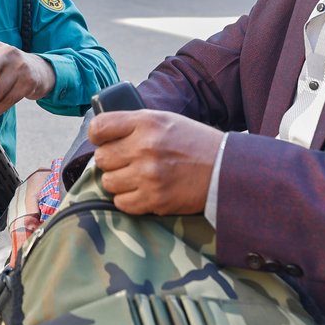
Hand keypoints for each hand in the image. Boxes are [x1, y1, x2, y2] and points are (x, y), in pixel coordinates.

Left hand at [87, 110, 223, 215]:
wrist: (225, 170)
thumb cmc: (193, 144)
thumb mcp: (165, 121)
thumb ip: (134, 125)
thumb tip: (100, 135)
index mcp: (146, 122)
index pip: (99, 127)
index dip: (99, 136)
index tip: (105, 142)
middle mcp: (145, 147)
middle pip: (101, 158)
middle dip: (113, 162)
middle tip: (129, 162)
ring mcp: (149, 175)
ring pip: (108, 182)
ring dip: (120, 182)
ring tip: (139, 177)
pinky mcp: (155, 199)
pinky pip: (121, 203)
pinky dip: (129, 200)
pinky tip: (144, 191)